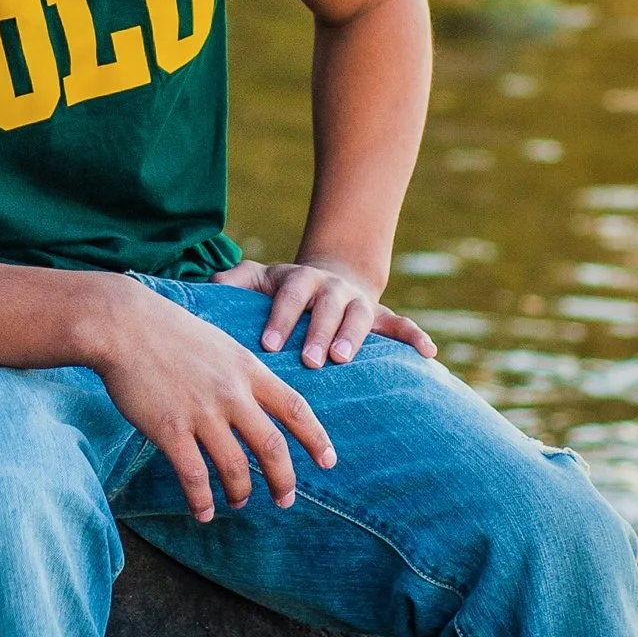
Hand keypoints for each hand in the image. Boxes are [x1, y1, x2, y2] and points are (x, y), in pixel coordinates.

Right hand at [89, 280, 336, 522]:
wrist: (125, 324)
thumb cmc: (169, 331)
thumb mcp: (220, 343)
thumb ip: (240, 371)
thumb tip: (254, 396)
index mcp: (247, 369)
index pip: (295, 407)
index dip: (315, 437)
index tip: (328, 460)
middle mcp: (232, 393)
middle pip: (272, 446)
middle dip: (284, 479)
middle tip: (287, 499)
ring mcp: (201, 412)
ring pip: (235, 467)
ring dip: (241, 492)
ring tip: (239, 502)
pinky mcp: (170, 428)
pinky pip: (194, 476)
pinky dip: (202, 500)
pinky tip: (204, 512)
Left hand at [214, 256, 438, 367]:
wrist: (331, 276)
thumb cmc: (284, 288)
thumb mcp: (260, 278)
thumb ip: (235, 281)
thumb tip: (208, 282)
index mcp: (301, 280)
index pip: (290, 296)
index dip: (280, 318)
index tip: (268, 345)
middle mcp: (332, 289)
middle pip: (327, 307)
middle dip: (319, 333)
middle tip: (311, 360)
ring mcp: (359, 302)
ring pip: (360, 317)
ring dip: (354, 337)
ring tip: (344, 360)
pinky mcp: (381, 316)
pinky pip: (402, 325)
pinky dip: (415, 337)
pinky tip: (428, 354)